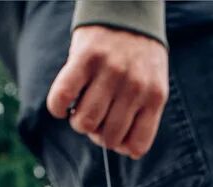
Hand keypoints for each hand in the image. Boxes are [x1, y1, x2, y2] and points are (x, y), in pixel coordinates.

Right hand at [46, 26, 168, 158]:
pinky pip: (62, 97)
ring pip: (84, 123)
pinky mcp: (85, 57)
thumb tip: (118, 147)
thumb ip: (139, 113)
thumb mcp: (151, 83)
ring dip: (77, 122)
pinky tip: (62, 105)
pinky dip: (57, 108)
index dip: (120, 146)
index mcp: (154, 96)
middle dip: (97, 134)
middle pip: (107, 138)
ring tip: (80, 107)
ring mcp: (110, 71)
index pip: (136, 146)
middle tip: (95, 117)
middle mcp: (135, 86)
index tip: (114, 133)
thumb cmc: (137, 56)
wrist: (127, 8)